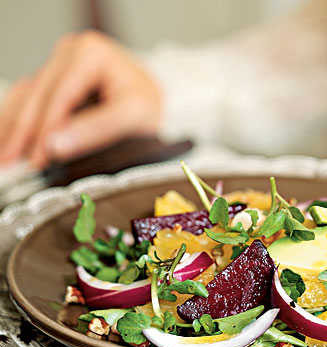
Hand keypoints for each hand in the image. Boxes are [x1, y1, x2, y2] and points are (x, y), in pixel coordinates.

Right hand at [0, 31, 162, 167]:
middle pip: (38, 96)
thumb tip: (56, 145)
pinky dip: (19, 119)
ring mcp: (62, 63)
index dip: (44, 132)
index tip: (36, 159)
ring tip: (3, 154)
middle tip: (9, 161)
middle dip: (22, 133)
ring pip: (28, 96)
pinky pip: (31, 97)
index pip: (58, 97)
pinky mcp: (59, 77)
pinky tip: (9, 136)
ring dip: (13, 126)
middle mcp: (71, 53)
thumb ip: (96, 130)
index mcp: (90, 54)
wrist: (159, 99)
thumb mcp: (133, 117)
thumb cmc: (150, 105)